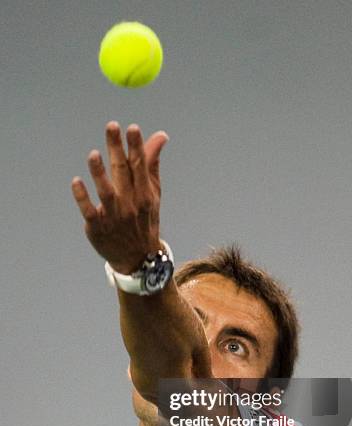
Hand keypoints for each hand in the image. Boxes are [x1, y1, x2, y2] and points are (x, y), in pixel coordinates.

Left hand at [71, 121, 168, 273]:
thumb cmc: (144, 220)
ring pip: (106, 193)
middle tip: (111, 127)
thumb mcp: (153, 194)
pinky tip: (76, 182)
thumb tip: (160, 136)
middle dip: (117, 150)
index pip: (140, 167)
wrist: (138, 258)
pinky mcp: (97, 227)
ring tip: (93, 155)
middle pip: (122, 173)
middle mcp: (130, 204)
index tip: (132, 128)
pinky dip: (83, 198)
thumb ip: (152, 164)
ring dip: (100, 174)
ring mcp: (113, 217)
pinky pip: (89, 211)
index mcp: (144, 195)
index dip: (136, 147)